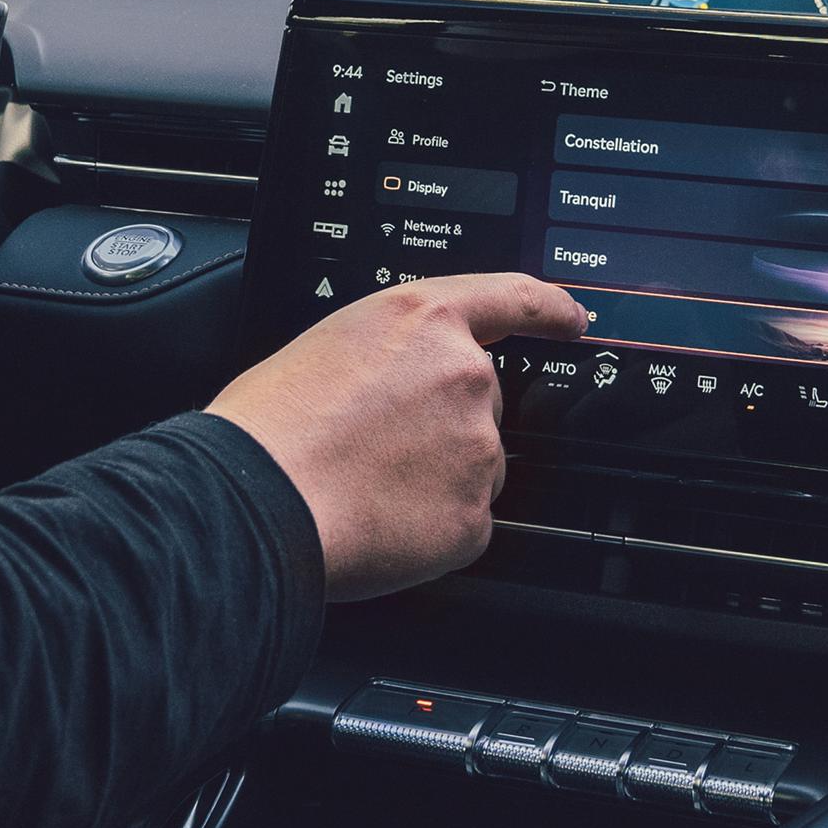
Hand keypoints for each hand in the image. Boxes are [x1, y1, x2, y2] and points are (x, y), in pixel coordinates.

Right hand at [209, 273, 586, 600]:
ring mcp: (477, 447)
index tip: (572, 317)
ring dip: (434, 479)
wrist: (256, 500)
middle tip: (373, 448)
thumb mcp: (327, 347)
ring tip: (364, 486)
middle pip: (479, 404)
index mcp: (422, 320)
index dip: (549, 308)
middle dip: (440, 427)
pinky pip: (463, 523)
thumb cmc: (268, 428)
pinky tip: (379, 523)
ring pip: (473, 467)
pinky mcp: (473, 516)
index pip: (511, 297)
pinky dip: (428, 530)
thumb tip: (396, 390)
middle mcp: (464, 374)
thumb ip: (388, 356)